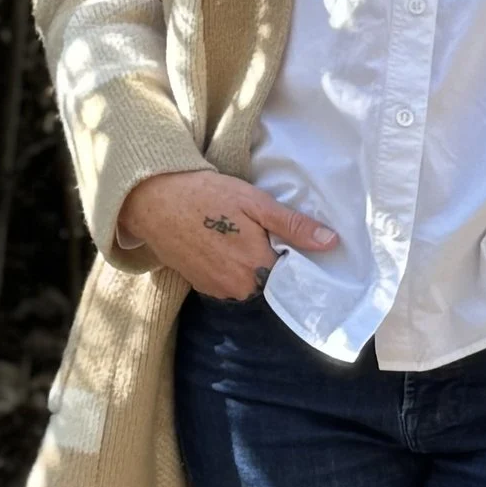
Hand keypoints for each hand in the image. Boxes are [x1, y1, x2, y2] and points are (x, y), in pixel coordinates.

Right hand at [115, 168, 336, 298]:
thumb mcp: (256, 203)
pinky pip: (229, 284)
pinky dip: (231, 268)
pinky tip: (223, 245)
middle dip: (271, 261)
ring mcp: (217, 291)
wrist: (154, 200)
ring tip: (239, 236)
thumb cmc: (207, 196)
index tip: (293, 242)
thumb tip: (331, 242)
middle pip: (271, 281)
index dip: (296, 259)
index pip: (292, 276)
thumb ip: (293, 226)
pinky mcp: (201, 287)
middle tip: (260, 232)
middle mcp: (238, 289)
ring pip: (249, 283)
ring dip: (250, 266)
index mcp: (257, 268)